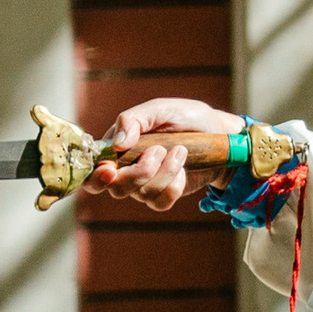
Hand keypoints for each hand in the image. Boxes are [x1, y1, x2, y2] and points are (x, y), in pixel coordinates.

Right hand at [82, 94, 245, 215]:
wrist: (219, 133)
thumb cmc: (186, 117)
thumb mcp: (161, 109)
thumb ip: (134, 119)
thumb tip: (117, 144)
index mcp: (117, 147)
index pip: (93, 170)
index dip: (96, 175)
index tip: (110, 169)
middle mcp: (127, 168)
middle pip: (115, 187)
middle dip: (137, 172)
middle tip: (158, 150)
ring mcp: (146, 183)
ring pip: (140, 193)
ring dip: (163, 172)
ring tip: (180, 150)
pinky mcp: (164, 194)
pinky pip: (160, 202)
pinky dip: (173, 187)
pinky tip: (183, 170)